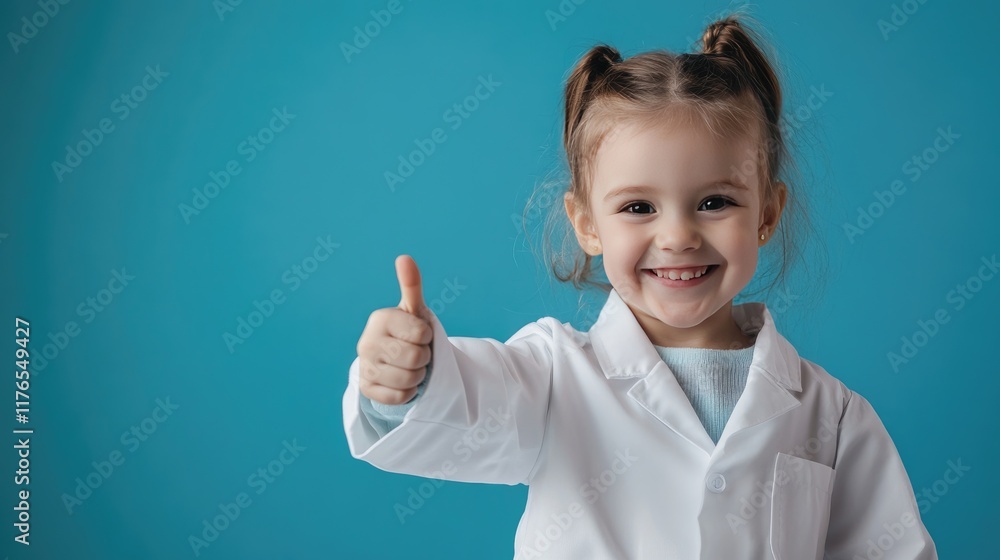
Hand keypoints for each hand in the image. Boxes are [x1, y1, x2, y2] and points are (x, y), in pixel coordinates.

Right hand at [356, 255, 433, 404]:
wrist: (390, 360)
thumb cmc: (406, 332)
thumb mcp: (412, 310)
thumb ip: (411, 285)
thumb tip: (404, 258)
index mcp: (380, 319)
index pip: (421, 334)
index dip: (427, 336)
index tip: (419, 335)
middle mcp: (366, 342)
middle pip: (416, 359)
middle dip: (423, 358)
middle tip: (415, 352)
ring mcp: (365, 367)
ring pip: (409, 379)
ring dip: (418, 375)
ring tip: (409, 366)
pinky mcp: (367, 389)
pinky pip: (400, 397)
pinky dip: (408, 392)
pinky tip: (401, 381)